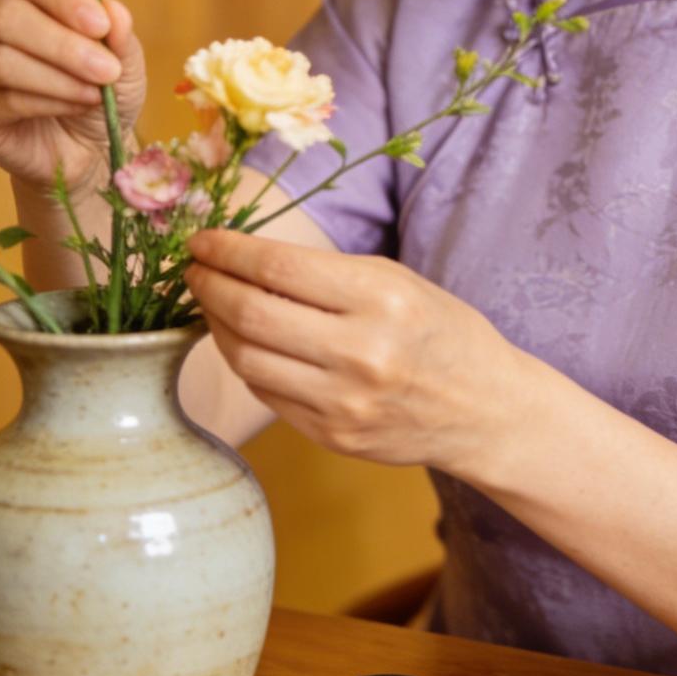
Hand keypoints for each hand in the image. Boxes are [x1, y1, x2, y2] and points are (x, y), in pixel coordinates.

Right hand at [0, 0, 146, 196]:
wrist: (84, 144)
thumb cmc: (97, 85)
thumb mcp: (122, 58)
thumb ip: (119, 31)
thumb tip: (112, 6)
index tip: (101, 25)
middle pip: (4, 16)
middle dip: (62, 44)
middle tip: (106, 70)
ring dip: (58, 78)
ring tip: (96, 93)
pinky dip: (47, 103)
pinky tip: (74, 106)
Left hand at [182, 229, 521, 472]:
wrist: (485, 409)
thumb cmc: (441, 331)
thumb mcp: (398, 282)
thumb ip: (326, 275)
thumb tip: (246, 258)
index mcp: (381, 299)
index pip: (279, 267)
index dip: (228, 251)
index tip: (201, 240)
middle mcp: (361, 352)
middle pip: (251, 314)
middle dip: (208, 285)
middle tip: (192, 269)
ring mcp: (343, 402)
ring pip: (246, 359)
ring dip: (215, 324)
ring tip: (210, 302)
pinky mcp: (333, 436)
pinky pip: (266, 393)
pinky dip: (244, 361)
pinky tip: (242, 340)